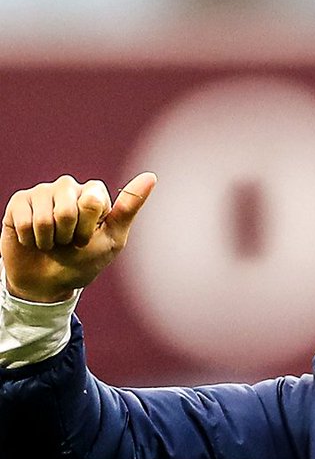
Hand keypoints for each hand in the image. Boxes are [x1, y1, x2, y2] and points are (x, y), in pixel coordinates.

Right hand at [1, 172, 156, 301]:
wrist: (50, 282)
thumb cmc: (84, 262)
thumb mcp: (113, 239)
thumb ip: (128, 208)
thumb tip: (151, 177)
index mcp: (93, 194)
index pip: (93, 199)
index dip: (91, 226)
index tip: (91, 237)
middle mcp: (68, 188)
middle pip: (68, 208)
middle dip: (70, 235)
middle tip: (70, 243)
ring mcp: (42, 192)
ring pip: (45, 216)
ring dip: (50, 240)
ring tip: (53, 243)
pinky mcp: (20, 202)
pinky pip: (24, 220)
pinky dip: (31, 239)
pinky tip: (33, 240)